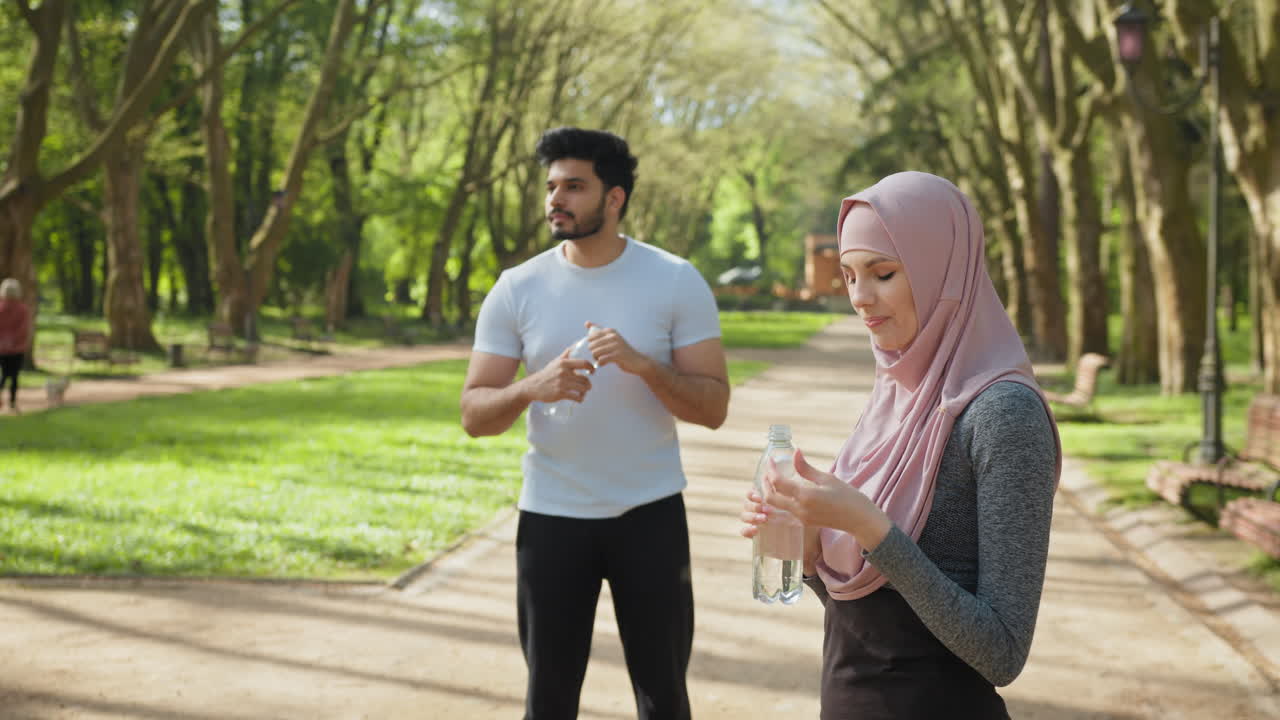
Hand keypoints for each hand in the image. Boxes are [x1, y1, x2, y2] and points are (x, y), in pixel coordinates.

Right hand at [526, 344, 594, 402]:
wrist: (534, 386)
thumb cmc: (547, 373)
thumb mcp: (555, 362)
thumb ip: (565, 355)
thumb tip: (573, 346)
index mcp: (564, 363)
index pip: (584, 363)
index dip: (591, 367)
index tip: (592, 371)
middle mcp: (564, 372)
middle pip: (585, 379)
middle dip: (588, 384)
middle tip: (587, 386)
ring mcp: (562, 383)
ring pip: (582, 388)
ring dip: (585, 392)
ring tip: (583, 393)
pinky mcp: (560, 393)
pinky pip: (576, 397)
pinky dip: (580, 399)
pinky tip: (579, 398)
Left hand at [584, 322, 652, 377]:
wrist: (637, 361)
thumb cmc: (621, 351)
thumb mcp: (611, 339)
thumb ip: (599, 331)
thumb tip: (586, 323)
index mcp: (611, 331)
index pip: (591, 336)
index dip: (589, 345)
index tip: (593, 350)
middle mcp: (613, 336)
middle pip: (592, 345)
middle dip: (591, 352)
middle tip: (595, 357)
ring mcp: (616, 345)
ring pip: (595, 352)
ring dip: (595, 358)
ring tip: (598, 360)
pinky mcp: (618, 355)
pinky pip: (602, 360)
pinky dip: (600, 363)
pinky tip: (601, 364)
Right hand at [739, 488, 822, 575]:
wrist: (810, 540)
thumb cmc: (807, 518)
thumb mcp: (801, 503)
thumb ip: (795, 490)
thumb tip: (796, 469)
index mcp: (768, 500)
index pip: (753, 493)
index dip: (752, 494)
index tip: (760, 497)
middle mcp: (761, 510)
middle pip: (747, 504)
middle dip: (753, 506)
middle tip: (765, 509)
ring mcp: (758, 523)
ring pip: (744, 516)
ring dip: (751, 516)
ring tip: (764, 519)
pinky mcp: (758, 537)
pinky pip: (745, 532)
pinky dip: (747, 530)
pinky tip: (755, 530)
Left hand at [761, 449, 892, 552]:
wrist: (860, 520)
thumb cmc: (848, 497)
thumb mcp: (827, 479)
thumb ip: (806, 468)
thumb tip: (795, 452)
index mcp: (806, 497)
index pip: (778, 482)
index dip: (771, 469)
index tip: (771, 460)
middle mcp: (800, 510)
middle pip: (770, 498)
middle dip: (764, 483)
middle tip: (767, 470)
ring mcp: (801, 519)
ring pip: (775, 506)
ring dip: (770, 492)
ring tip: (772, 479)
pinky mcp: (804, 523)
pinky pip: (784, 511)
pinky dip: (779, 500)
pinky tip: (783, 491)